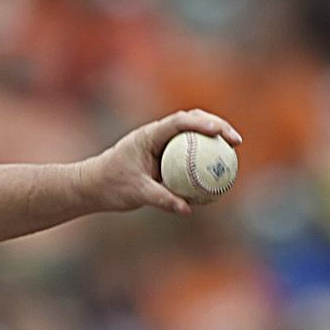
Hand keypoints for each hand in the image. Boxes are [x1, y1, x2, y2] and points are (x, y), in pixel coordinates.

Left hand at [84, 109, 244, 218]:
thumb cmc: (110, 186)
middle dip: (217, 126)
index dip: (203, 123)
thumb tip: (187, 208)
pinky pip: (187, 155)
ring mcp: (161, 144)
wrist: (93, 186)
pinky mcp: (163, 156)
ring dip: (213, 139)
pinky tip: (218, 173)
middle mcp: (157, 135)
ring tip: (234, 150)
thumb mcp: (135, 193)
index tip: (221, 133)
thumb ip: (160, 198)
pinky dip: (202, 159)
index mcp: (149, 135)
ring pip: (192, 135)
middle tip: (236, 140)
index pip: (180, 122)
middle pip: (192, 121)